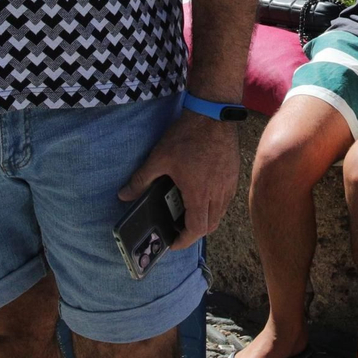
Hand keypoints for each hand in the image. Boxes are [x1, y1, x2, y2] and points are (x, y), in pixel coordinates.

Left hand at [120, 110, 239, 249]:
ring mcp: (228, 184)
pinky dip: (215, 205)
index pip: (196, 228)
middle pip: (210, 225)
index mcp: (198, 193)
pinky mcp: (234, 175)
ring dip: (206, 218)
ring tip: (190, 212)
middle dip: (194, 232)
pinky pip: (226, 199)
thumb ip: (140, 180)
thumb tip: (123, 195)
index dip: (184, 240)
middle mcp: (217, 193)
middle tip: (179, 229)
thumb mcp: (159, 158)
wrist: (213, 115)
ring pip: (220, 213)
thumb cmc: (187, 136)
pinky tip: (203, 193)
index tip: (173, 242)